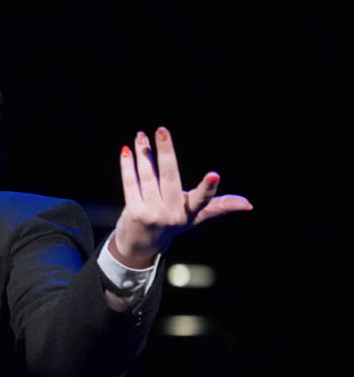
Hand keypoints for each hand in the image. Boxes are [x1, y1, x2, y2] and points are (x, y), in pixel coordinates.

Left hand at [111, 127, 252, 267]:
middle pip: (169, 178)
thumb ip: (219, 205)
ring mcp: (152, 215)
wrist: (141, 245)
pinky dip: (128, 166)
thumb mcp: (196, 216)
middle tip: (162, 130)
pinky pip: (130, 184)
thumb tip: (249, 205)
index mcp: (190, 213)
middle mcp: (172, 215)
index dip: (209, 188)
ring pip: (147, 177)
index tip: (215, 176)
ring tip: (141, 135)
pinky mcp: (134, 213)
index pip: (202, 200)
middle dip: (166, 152)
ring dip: (143, 154)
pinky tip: (127, 151)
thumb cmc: (172, 224)